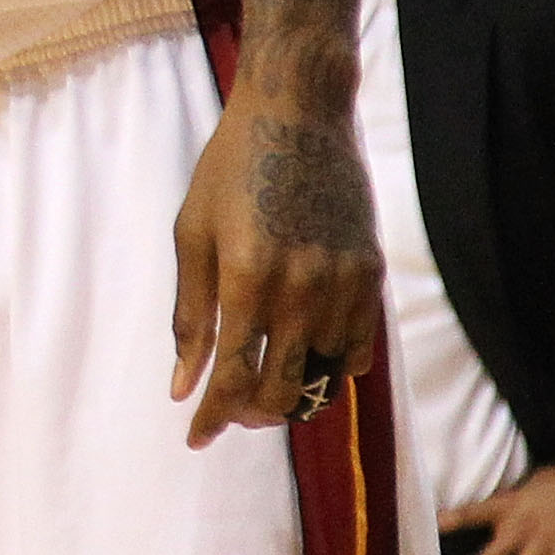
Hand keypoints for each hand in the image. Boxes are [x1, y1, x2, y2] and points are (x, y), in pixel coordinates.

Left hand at [170, 81, 381, 445]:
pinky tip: (306, 356)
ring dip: (294, 393)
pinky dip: (332, 366)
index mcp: (246, 280)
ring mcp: (344, 285)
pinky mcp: (372, 275)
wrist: (299, 116)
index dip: (212, 416)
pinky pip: (359, 349)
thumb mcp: (192, 235)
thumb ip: (190, 315)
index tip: (195, 438)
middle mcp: (301, 291)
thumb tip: (182, 385)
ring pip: (325, 377)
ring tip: (266, 386)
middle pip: (283, 390)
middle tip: (230, 410)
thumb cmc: (229, 170)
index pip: (231, 376)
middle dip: (252, 413)